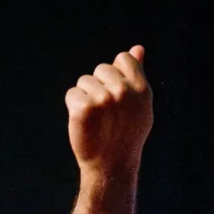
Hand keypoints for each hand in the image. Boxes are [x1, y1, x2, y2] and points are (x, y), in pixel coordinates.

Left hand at [66, 46, 150, 177]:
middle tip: (107, 113)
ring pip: (84, 81)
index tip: (117, 98)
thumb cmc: (126, 133)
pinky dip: (74, 108)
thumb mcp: (139, 103)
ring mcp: (103, 99)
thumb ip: (137, 73)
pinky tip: (84, 124)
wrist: (111, 166)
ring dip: (85, 97)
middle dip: (99, 86)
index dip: (116, 75)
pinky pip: (72, 94)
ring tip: (97, 120)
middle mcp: (123, 91)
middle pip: (101, 68)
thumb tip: (138, 48)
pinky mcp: (84, 108)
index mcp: (141, 88)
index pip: (123, 59)